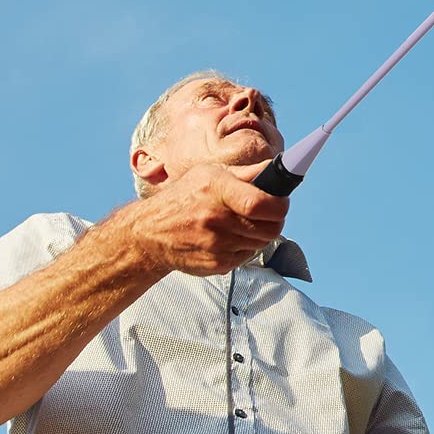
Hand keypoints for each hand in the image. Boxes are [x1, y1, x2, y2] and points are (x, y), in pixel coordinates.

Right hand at [131, 161, 289, 277]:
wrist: (151, 233)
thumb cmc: (184, 198)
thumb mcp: (208, 174)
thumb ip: (245, 174)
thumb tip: (276, 169)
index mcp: (216, 190)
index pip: (260, 204)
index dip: (280, 205)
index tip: (282, 202)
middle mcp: (216, 219)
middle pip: (269, 228)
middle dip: (276, 220)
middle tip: (269, 213)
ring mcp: (216, 245)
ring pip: (261, 243)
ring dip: (260, 234)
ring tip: (243, 223)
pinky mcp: (217, 264)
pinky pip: (247, 256)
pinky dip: (245, 247)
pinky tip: (229, 237)